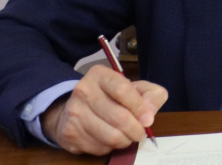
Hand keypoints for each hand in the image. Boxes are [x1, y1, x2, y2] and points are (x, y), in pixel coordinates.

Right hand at [40, 64, 167, 154]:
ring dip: (125, 140)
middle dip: (136, 129)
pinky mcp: (70, 133)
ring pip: (110, 136)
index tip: (148, 120)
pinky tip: (111, 139)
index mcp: (100, 75)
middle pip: (118, 116)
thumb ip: (151, 94)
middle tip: (140, 133)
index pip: (122, 90)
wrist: (75, 109)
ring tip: (128, 137)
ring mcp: (74, 113)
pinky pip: (99, 147)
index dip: (139, 107)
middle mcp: (83, 91)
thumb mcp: (135, 88)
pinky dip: (111, 147)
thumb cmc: (111, 97)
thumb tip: (149, 113)